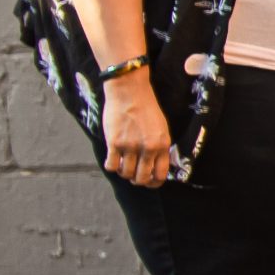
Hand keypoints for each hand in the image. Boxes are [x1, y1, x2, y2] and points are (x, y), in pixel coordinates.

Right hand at [101, 73, 174, 187]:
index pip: (160, 174)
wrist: (129, 92)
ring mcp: (130, 147)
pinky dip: (111, 166)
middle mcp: (148, 148)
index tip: (149, 182)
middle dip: (137, 180)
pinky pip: (111, 166)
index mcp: (162, 144)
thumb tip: (156, 165)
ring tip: (123, 165)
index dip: (154, 182)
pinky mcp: (114, 143)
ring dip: (124, 173)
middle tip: (133, 175)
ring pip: (126, 174)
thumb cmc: (146, 107)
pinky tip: (112, 159)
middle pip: (142, 178)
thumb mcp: (161, 128)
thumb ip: (159, 146)